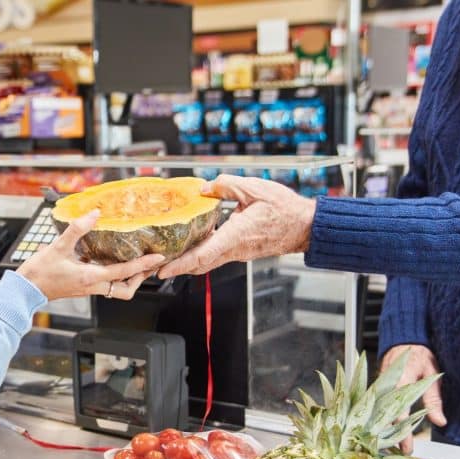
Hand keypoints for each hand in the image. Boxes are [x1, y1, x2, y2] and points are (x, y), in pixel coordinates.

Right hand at [17, 210, 165, 300]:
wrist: (26, 289)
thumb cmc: (40, 272)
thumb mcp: (58, 246)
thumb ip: (77, 228)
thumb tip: (94, 213)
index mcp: (91, 277)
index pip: (124, 272)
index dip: (143, 265)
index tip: (157, 258)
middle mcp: (93, 286)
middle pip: (126, 290)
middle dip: (140, 279)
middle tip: (149, 266)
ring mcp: (89, 289)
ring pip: (117, 290)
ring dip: (129, 279)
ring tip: (136, 265)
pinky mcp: (83, 288)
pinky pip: (106, 285)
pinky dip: (115, 276)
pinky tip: (113, 263)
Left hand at [158, 175, 316, 278]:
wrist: (305, 226)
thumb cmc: (285, 209)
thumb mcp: (254, 189)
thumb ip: (227, 186)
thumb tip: (205, 187)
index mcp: (234, 237)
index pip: (201, 256)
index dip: (179, 264)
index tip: (162, 270)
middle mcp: (234, 250)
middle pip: (199, 264)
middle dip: (176, 267)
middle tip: (154, 267)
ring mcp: (238, 253)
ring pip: (207, 262)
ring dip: (186, 261)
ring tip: (167, 256)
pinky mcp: (241, 250)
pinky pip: (216, 255)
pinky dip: (200, 254)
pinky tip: (191, 243)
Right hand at [381, 344, 445, 453]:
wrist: (405, 341)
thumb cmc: (420, 355)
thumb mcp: (432, 376)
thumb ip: (434, 400)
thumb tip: (440, 422)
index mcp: (399, 383)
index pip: (400, 413)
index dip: (403, 433)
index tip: (407, 448)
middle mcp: (385, 387)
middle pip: (385, 418)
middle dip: (390, 437)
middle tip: (398, 453)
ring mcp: (378, 388)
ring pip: (378, 414)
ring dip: (383, 430)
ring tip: (389, 447)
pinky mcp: (376, 389)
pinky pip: (376, 407)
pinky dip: (380, 419)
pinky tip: (384, 431)